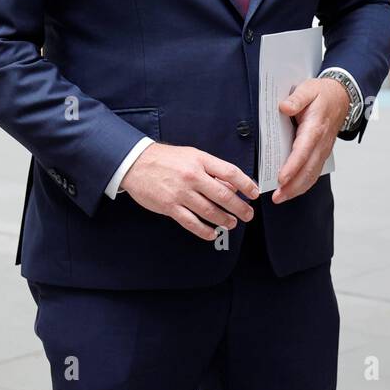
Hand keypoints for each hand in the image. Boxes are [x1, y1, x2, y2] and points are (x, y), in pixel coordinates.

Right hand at [121, 143, 258, 239]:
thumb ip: (212, 170)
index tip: (254, 193)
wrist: (136, 163)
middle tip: (248, 214)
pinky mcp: (170, 207)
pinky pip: (191, 223)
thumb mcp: (193, 156)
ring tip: (232, 223)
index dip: (246, 184)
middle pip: (223, 196)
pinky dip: (204, 231)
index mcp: (201, 161)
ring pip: (210, 211)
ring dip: (225, 220)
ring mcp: (181, 193)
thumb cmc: (166, 159)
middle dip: (240, 208)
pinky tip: (212, 233)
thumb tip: (232, 185)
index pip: (230, 172)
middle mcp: (193, 177)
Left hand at [273, 77, 350, 202]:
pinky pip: (314, 172)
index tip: (282, 179)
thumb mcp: (308, 88)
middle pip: (309, 169)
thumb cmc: (322, 94)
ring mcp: (323, 150)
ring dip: (297, 188)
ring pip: (312, 174)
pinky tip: (292, 190)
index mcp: (315, 127)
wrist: (341, 97)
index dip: (293, 166)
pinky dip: (304, 184)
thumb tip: (284, 107)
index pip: (304, 150)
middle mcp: (321, 142)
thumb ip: (296, 98)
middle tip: (277, 197)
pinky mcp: (322, 153)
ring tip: (281, 198)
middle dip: (293, 185)